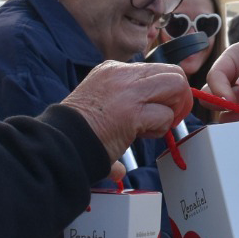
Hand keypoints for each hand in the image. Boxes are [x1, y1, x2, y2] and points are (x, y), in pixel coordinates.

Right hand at [61, 61, 191, 159]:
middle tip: (169, 116)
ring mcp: (129, 89)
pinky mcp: (133, 111)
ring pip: (176, 85)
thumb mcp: (97, 105)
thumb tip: (120, 167)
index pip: (156, 69)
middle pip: (172, 72)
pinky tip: (142, 135)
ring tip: (157, 125)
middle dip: (178, 96)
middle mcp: (122, 73)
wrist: (60, 142)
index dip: (164, 91)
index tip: (158, 109)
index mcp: (113, 69)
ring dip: (174, 109)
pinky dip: (160, 128)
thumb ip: (117, 115)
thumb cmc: (75, 130)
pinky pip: (165, 115)